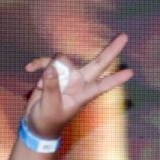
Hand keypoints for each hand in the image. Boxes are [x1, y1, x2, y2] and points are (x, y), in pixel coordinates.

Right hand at [20, 32, 134, 142]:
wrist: (36, 124)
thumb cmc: (48, 120)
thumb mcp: (50, 106)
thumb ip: (51, 87)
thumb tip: (51, 69)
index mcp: (82, 94)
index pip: (103, 85)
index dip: (116, 79)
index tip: (131, 72)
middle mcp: (78, 82)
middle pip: (98, 63)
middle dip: (111, 50)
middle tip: (125, 36)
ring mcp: (67, 76)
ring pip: (62, 60)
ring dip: (47, 69)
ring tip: (38, 88)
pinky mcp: (54, 72)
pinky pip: (47, 62)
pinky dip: (37, 64)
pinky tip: (29, 69)